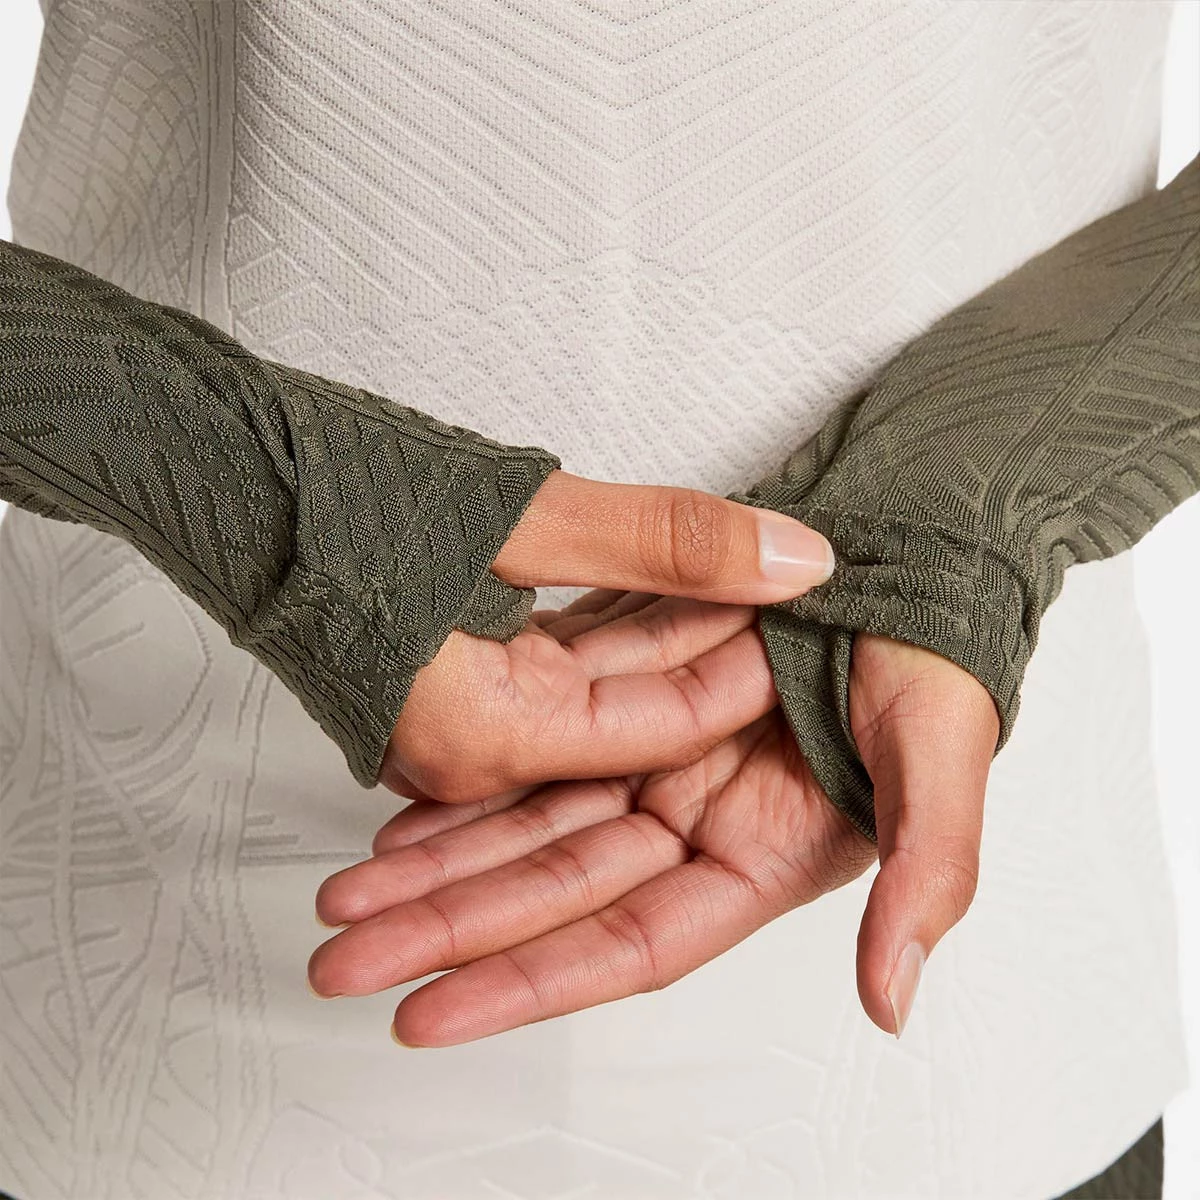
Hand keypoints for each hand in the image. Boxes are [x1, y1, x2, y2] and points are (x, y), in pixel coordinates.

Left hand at [311, 601, 1000, 1045]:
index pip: (626, 941)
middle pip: (549, 895)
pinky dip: (466, 787)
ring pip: (523, 827)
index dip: (529, 981)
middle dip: (447, 929)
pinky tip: (401, 814)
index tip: (429, 1013)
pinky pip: (528, 753)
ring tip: (348, 897)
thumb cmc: (933, 653)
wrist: (905, 549)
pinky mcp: (617, 702)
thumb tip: (891, 1000)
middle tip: (345, 959)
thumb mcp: (943, 749)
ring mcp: (647, 762)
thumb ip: (927, 870)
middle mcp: (689, 822)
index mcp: (755, 857)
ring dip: (438, 863)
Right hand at [381, 470, 835, 802]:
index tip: (814, 613)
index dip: (748, 663)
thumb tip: (800, 558)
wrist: (221, 480)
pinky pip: (548, 685)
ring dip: (663, 642)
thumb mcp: (526, 513)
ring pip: (595, 703)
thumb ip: (667, 539)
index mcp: (491, 735)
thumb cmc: (339, 493)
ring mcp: (449, 737)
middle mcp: (470, 759)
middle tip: (790, 596)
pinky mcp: (440, 698)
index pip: (666, 723)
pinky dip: (605, 641)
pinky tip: (661, 594)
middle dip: (712, 654)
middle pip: (633, 721)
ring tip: (742, 588)